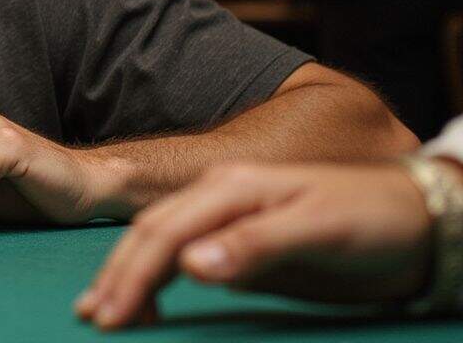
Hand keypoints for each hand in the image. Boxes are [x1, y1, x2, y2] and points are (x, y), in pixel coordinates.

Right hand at [75, 162, 434, 330]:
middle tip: (91, 319)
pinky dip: (156, 279)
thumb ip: (255, 245)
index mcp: (231, 187)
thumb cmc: (372, 218)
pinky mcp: (237, 239)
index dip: (132, 274)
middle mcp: (219, 196)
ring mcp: (226, 216)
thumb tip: (191, 264)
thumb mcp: (319, 230)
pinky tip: (146, 300)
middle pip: (150, 235)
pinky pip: (182, 256)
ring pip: (159, 244)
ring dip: (128, 277)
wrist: (415, 216)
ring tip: (103, 311)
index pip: (163, 233)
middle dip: (117, 277)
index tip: (110, 315)